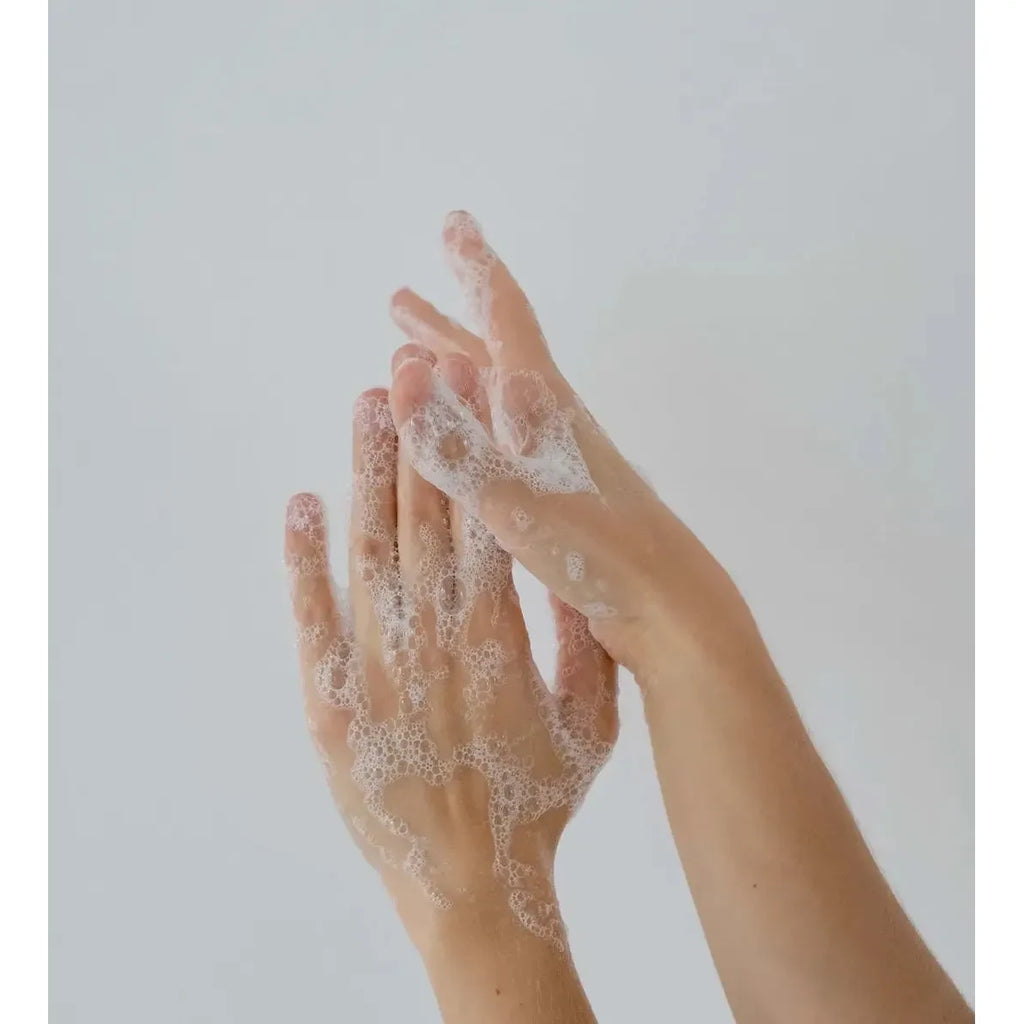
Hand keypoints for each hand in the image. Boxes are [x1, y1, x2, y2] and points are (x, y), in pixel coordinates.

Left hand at [284, 380, 616, 952]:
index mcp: (500, 634)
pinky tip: (302, 503)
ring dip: (366, 473)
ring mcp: (376, 663)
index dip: (473, 449)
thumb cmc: (538, 804)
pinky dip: (303, 556)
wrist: (472, 882)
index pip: (482, 518)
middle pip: (423, 516)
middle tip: (407, 366)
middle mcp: (435, 634)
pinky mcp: (330, 698)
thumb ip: (587, 648)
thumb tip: (579, 580)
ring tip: (363, 407)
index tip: (466, 392)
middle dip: (417, 434)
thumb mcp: (593, 724)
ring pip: (369, 548)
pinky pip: (313, 614)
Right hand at [387, 212, 763, 683]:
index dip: (478, 270)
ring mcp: (558, 460)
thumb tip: (404, 371)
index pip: (507, 319)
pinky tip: (467, 444)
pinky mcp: (562, 497)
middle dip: (448, 324)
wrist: (669, 607)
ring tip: (421, 366)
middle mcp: (552, 423)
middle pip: (494, 355)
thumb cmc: (600, 551)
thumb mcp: (516, 498)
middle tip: (403, 299)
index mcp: (545, 407)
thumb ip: (457, 443)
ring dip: (456, 378)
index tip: (457, 223)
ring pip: (495, 403)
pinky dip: (472, 430)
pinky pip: (501, 445)